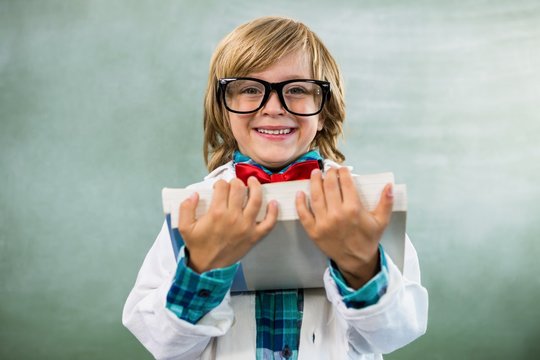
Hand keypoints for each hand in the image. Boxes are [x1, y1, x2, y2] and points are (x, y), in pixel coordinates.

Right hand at [178, 177, 277, 272]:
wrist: (208, 266)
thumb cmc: (198, 245)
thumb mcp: (185, 227)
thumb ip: (186, 208)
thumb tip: (194, 193)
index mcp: (216, 213)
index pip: (222, 187)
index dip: (220, 183)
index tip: (218, 187)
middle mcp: (233, 217)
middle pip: (239, 189)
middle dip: (236, 182)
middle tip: (234, 184)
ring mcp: (246, 226)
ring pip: (256, 200)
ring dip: (256, 187)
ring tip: (253, 181)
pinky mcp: (255, 236)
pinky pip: (269, 223)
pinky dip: (273, 212)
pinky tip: (273, 203)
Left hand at [295, 167, 393, 288]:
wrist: (356, 261)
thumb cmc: (368, 239)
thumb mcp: (381, 221)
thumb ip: (386, 202)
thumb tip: (389, 186)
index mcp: (354, 209)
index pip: (346, 183)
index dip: (343, 172)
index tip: (342, 169)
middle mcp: (337, 214)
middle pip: (329, 186)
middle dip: (329, 174)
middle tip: (328, 169)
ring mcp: (323, 223)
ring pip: (316, 196)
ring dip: (314, 182)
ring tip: (315, 174)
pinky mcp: (313, 231)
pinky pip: (304, 214)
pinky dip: (300, 203)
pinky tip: (300, 193)